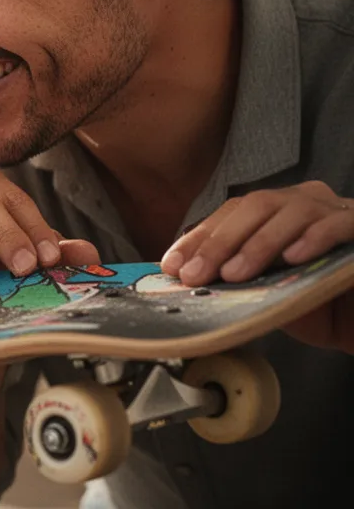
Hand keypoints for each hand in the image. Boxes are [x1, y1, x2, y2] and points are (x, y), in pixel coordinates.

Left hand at [161, 181, 352, 284]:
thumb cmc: (322, 305)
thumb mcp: (270, 293)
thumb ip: (239, 281)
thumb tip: (189, 281)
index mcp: (278, 212)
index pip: (231, 214)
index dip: (199, 237)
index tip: (171, 265)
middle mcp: (305, 203)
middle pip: (256, 206)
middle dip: (219, 241)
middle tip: (195, 274)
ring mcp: (337, 212)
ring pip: (293, 211)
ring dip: (259, 243)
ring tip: (234, 273)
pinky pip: (338, 224)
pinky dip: (314, 238)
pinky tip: (294, 258)